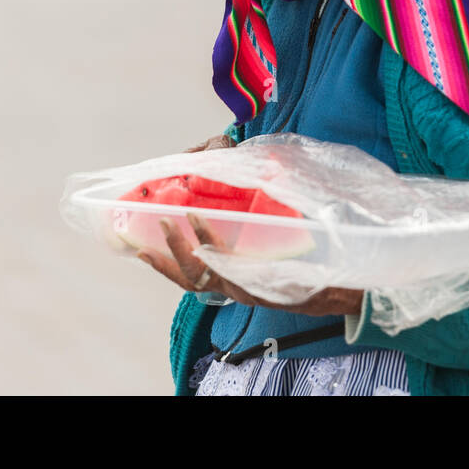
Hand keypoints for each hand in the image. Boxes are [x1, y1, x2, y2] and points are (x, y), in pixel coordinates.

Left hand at [136, 137, 363, 316]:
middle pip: (199, 276)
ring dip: (167, 263)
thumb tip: (273, 175)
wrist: (323, 293)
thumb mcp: (305, 243)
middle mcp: (240, 288)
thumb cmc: (315, 264)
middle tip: (163, 221)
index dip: (207, 241)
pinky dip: (172, 269)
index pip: (225, 262)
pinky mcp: (226, 287)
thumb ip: (290, 219)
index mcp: (258, 277)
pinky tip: (155, 253)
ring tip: (145, 245)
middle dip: (177, 250)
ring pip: (192, 282)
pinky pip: (195, 282)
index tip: (194, 216)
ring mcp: (231, 290)